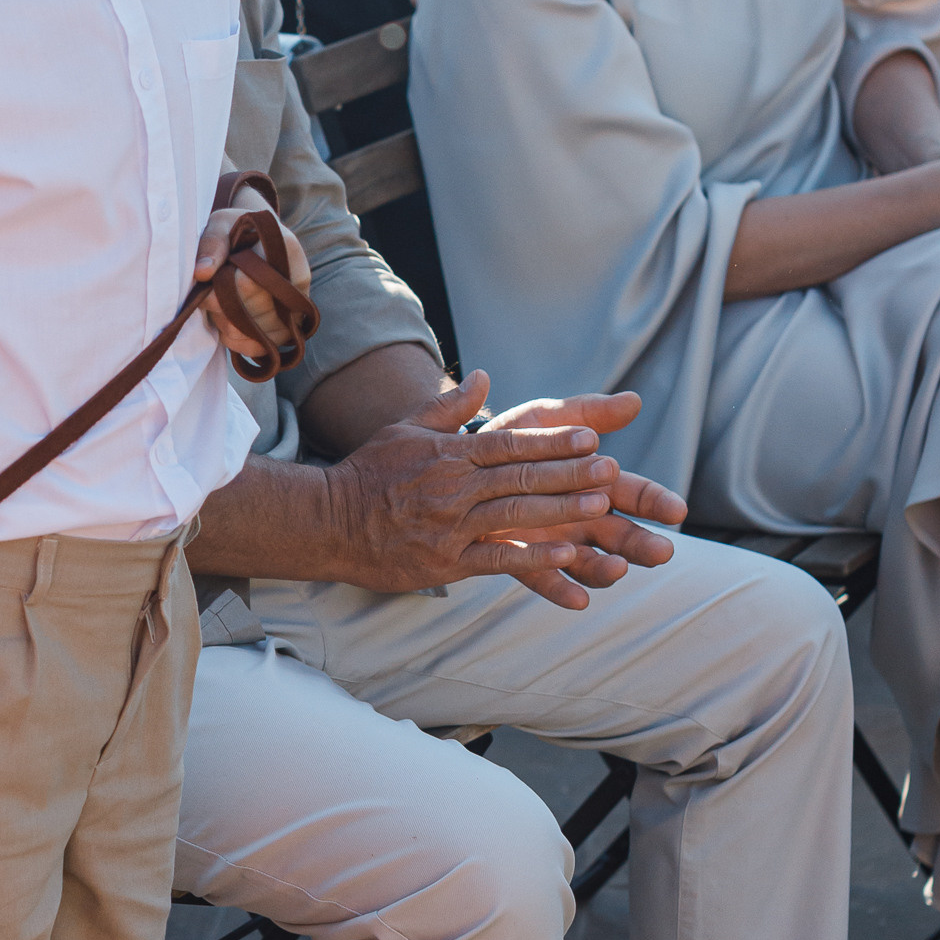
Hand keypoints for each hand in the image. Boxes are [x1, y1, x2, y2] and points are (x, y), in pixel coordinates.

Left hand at [194, 190, 311, 363]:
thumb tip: (202, 273)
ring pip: (258, 335)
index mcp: (285, 250)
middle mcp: (297, 282)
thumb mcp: (220, 225)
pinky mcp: (290, 327)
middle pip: (252, 313)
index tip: (204, 284)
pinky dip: (240, 343)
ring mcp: (296, 308)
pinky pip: (265, 348)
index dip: (219, 291)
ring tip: (219, 306)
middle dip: (221, 309)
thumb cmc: (236, 230)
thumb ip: (212, 244)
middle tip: (208, 296)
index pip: (249, 284)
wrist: (257, 241)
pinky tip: (228, 325)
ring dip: (229, 326)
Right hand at [322, 377, 682, 605]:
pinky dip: (531, 557)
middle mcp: (453, 487)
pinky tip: (566, 556)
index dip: (553, 442)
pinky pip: (496, 559)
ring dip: (560, 511)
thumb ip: (449, 407)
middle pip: (521, 477)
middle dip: (570, 473)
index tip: (592, 438)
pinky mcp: (445, 562)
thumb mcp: (406, 430)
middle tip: (611, 470)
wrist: (328, 521)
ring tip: (600, 507)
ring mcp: (450, 526)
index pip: (510, 444)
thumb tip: (484, 377)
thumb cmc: (369, 473)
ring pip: (514, 515)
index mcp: (448, 454)